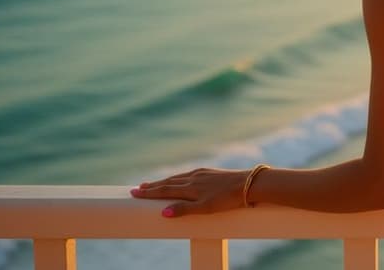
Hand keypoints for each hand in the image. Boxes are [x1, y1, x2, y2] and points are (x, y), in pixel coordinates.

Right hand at [129, 167, 248, 216]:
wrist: (249, 184)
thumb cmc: (228, 199)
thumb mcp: (205, 208)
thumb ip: (184, 210)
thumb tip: (162, 212)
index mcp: (190, 187)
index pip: (165, 190)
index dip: (149, 192)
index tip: (134, 192)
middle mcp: (193, 178)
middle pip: (169, 182)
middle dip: (153, 186)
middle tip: (138, 188)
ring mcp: (202, 173)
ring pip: (178, 177)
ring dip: (165, 181)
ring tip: (154, 183)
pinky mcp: (210, 172)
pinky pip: (189, 174)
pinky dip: (178, 177)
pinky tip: (180, 179)